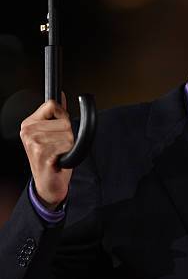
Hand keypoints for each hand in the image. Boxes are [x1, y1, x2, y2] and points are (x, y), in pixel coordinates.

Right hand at [19, 93, 73, 209]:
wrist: (49, 183)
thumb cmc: (52, 158)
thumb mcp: (53, 133)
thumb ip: (57, 114)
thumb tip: (60, 95)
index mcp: (29, 123)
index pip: (52, 105)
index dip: (63, 116)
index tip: (59, 129)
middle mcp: (28, 131)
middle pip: (64, 120)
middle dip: (68, 134)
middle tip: (59, 146)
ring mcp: (33, 142)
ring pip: (68, 133)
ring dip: (69, 145)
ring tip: (59, 153)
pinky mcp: (41, 153)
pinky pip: (67, 145)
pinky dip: (68, 153)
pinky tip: (59, 159)